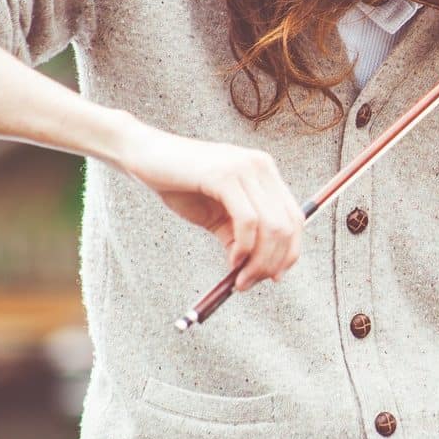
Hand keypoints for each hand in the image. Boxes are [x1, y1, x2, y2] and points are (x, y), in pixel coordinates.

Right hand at [116, 121, 302, 290]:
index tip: (273, 277)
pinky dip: (244, 247)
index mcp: (265, 172)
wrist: (143, 155)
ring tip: (239, 278)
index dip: (290, 252)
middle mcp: (262, 166)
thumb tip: (259, 270)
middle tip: (249, 283)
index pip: (295, 218)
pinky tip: (232, 260)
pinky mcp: (226, 175)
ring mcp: (246, 168)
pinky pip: (248, 221)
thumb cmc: (179, 184)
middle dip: (273, 262)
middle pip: (288, 225)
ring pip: (272, 226)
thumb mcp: (216, 215)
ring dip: (258, 261)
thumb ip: (240, 236)